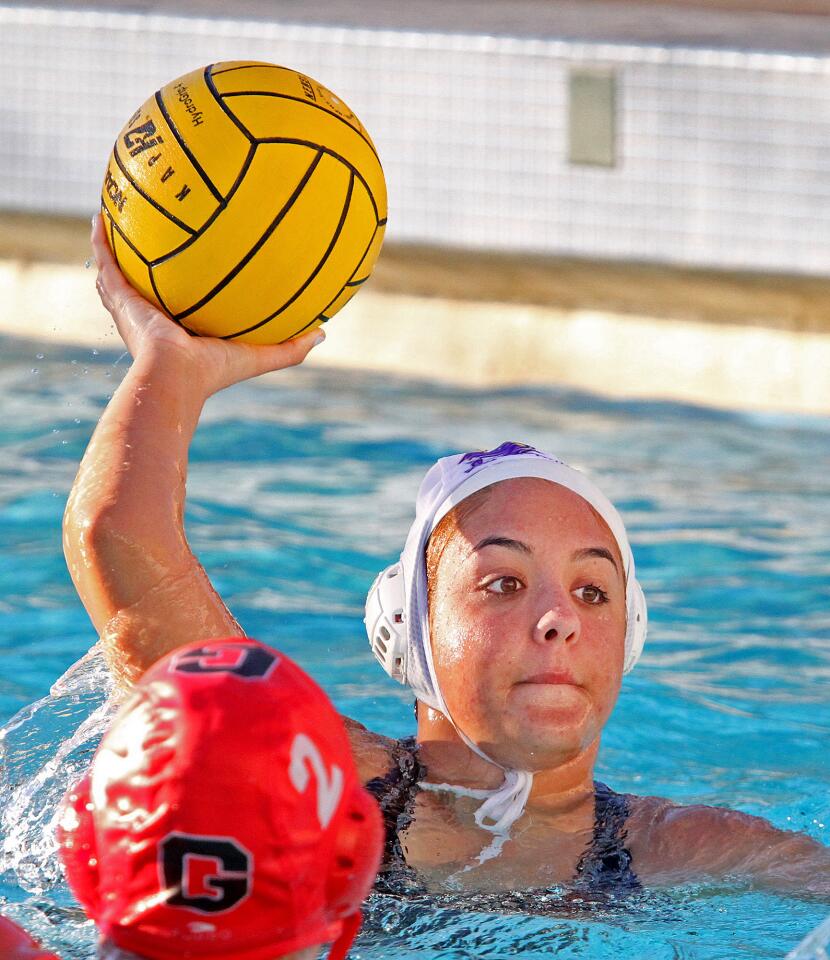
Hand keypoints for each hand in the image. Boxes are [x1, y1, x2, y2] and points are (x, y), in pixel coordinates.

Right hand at [91, 215, 324, 396]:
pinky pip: (107, 264)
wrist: (176, 378)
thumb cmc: (214, 372)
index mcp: (179, 333)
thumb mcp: (260, 356)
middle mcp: (152, 320)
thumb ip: (290, 346)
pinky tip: (99, 216)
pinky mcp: (122, 301)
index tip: (191, 272)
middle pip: (144, 289)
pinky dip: (101, 242)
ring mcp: (133, 310)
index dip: (182, 291)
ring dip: (115, 251)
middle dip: (143, 268)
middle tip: (146, 242)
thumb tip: (324, 334)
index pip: (179, 307)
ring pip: (119, 275)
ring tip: (112, 221)